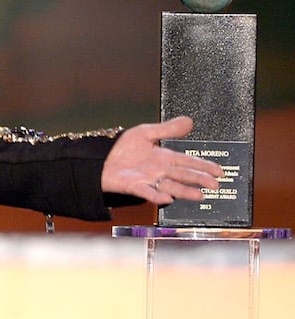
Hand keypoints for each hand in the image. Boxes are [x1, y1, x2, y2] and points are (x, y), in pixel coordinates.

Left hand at [101, 116, 222, 204]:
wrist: (99, 158)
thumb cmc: (121, 148)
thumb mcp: (146, 132)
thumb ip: (167, 129)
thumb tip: (189, 120)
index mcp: (163, 157)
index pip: (188, 161)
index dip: (203, 165)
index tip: (219, 171)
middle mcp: (159, 170)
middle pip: (183, 174)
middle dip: (199, 179)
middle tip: (215, 184)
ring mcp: (148, 179)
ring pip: (170, 185)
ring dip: (184, 191)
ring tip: (199, 195)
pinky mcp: (135, 186)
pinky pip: (148, 192)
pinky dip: (157, 195)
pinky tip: (167, 197)